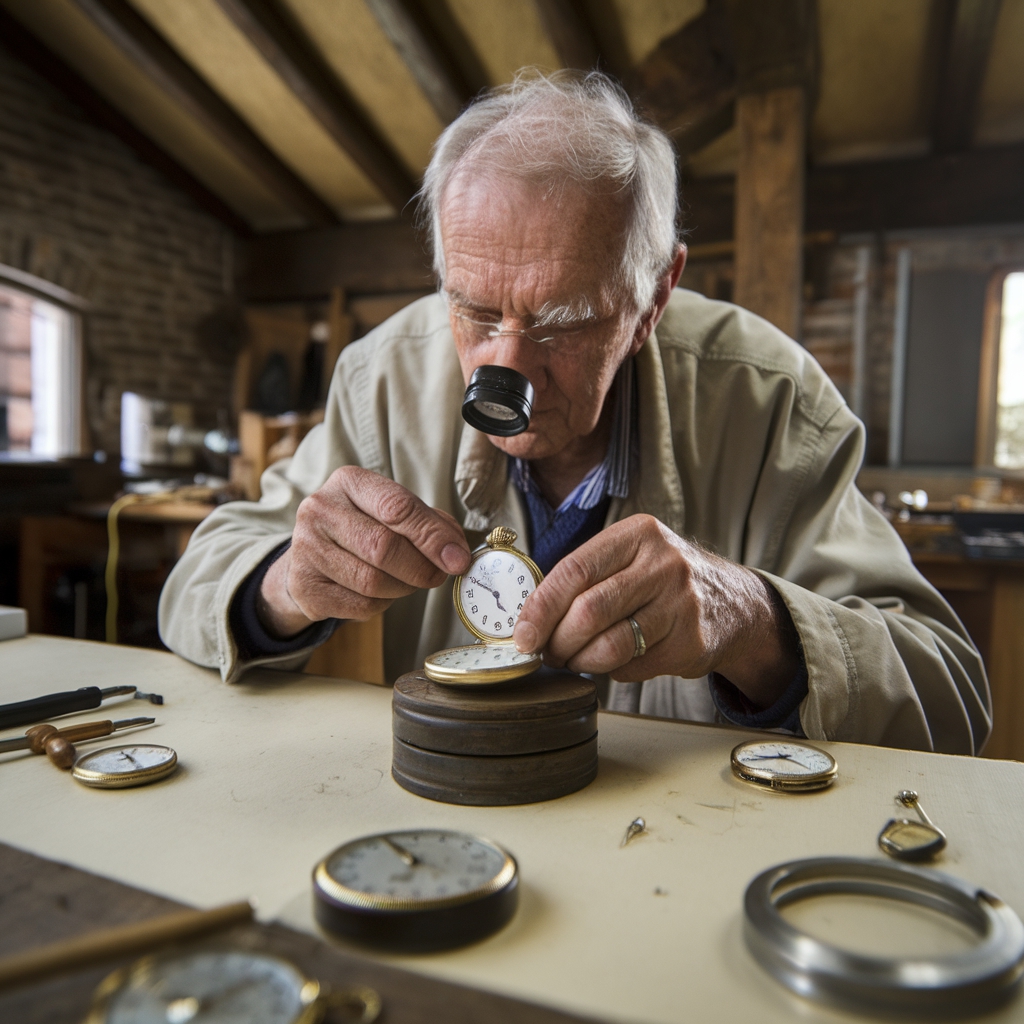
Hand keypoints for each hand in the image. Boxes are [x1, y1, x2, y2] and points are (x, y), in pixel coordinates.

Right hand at [258, 466, 470, 637]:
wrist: (311, 558)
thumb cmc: (363, 529)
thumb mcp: (392, 513)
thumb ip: (428, 524)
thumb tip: (456, 552)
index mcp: (348, 481)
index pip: (397, 507)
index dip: (432, 536)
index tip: (457, 558)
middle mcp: (320, 510)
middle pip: (384, 547)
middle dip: (421, 567)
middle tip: (438, 576)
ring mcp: (307, 548)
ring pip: (373, 581)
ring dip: (403, 588)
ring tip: (408, 581)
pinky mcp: (305, 586)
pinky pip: (360, 604)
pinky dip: (382, 604)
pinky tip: (380, 593)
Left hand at [512, 515, 798, 708]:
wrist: (732, 603)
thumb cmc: (662, 580)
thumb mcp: (630, 557)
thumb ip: (585, 576)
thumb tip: (529, 617)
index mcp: (638, 534)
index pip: (575, 570)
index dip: (541, 608)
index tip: (522, 635)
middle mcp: (663, 563)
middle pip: (589, 611)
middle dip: (558, 640)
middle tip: (547, 652)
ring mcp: (681, 603)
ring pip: (610, 645)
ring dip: (581, 661)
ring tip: (574, 659)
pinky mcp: (691, 641)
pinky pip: (632, 667)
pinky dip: (612, 671)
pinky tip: (614, 660)